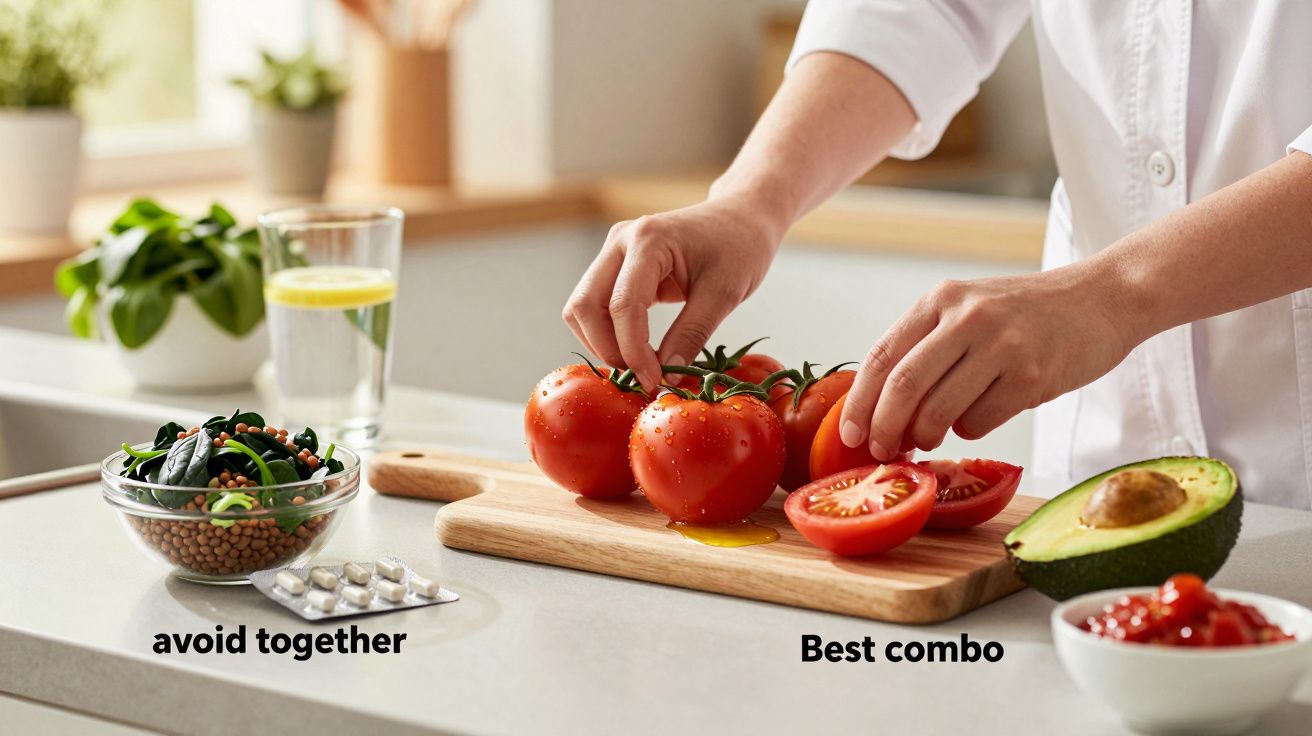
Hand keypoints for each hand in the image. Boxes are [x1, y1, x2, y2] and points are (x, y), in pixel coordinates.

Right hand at [562, 193, 783, 389]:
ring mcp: (613, 251)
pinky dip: (608, 333)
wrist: (741, 217)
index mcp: (648, 239)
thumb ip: (692, 334)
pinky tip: (636, 350)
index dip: (634, 351)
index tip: (655, 381)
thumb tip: (667, 374)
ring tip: (639, 365)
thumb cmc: (740, 246)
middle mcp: (620, 241)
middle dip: (608, 349)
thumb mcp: (725, 293)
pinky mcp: (616, 265)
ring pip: (582, 308)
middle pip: (585, 306)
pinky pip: (595, 305)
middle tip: (642, 376)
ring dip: (602, 343)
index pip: (623, 306)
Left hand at [839, 262, 1137, 458]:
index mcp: (941, 299)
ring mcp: (1001, 345)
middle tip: (883, 452)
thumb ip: (927, 346)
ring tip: (929, 438)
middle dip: (884, 429)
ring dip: (926, 437)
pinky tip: (981, 414)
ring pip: (939, 411)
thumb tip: (878, 409)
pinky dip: (968, 430)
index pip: (882, 356)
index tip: (850, 435)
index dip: (859, 402)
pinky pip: (979, 422)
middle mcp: (967, 317)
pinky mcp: (1032, 375)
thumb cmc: (1025, 314)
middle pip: (903, 387)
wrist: (1103, 298)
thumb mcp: (968, 310)